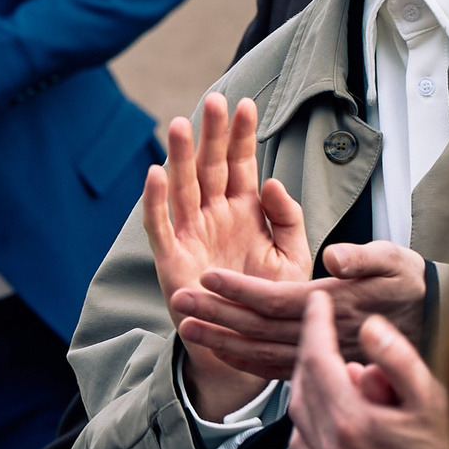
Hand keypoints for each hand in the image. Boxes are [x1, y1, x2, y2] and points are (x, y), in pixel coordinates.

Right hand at [140, 94, 310, 416]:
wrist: (248, 347)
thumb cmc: (270, 300)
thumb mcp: (293, 257)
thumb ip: (288, 219)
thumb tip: (272, 182)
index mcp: (243, 211)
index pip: (240, 165)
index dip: (242, 136)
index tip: (247, 104)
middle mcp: (213, 216)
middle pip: (210, 167)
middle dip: (212, 134)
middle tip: (215, 101)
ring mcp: (190, 235)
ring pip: (183, 187)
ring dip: (181, 157)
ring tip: (182, 124)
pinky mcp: (171, 259)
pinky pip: (159, 225)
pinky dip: (155, 201)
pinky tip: (155, 174)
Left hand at [171, 239, 425, 383]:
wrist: (436, 324)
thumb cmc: (411, 285)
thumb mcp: (397, 261)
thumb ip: (365, 257)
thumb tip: (336, 258)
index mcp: (336, 305)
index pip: (276, 299)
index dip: (240, 289)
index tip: (208, 275)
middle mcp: (324, 337)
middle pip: (259, 327)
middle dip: (216, 313)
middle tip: (178, 299)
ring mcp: (323, 358)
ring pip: (262, 352)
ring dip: (222, 340)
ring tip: (185, 327)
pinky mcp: (323, 369)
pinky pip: (277, 369)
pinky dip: (246, 362)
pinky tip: (222, 353)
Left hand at [285, 292, 448, 448]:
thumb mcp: (433, 401)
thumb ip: (400, 361)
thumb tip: (369, 328)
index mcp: (353, 422)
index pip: (318, 359)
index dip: (316, 324)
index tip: (318, 301)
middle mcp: (332, 447)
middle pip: (303, 382)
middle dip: (309, 347)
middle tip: (320, 323)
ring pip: (297, 409)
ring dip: (305, 379)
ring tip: (326, 359)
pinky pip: (300, 439)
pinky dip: (306, 413)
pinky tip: (326, 402)